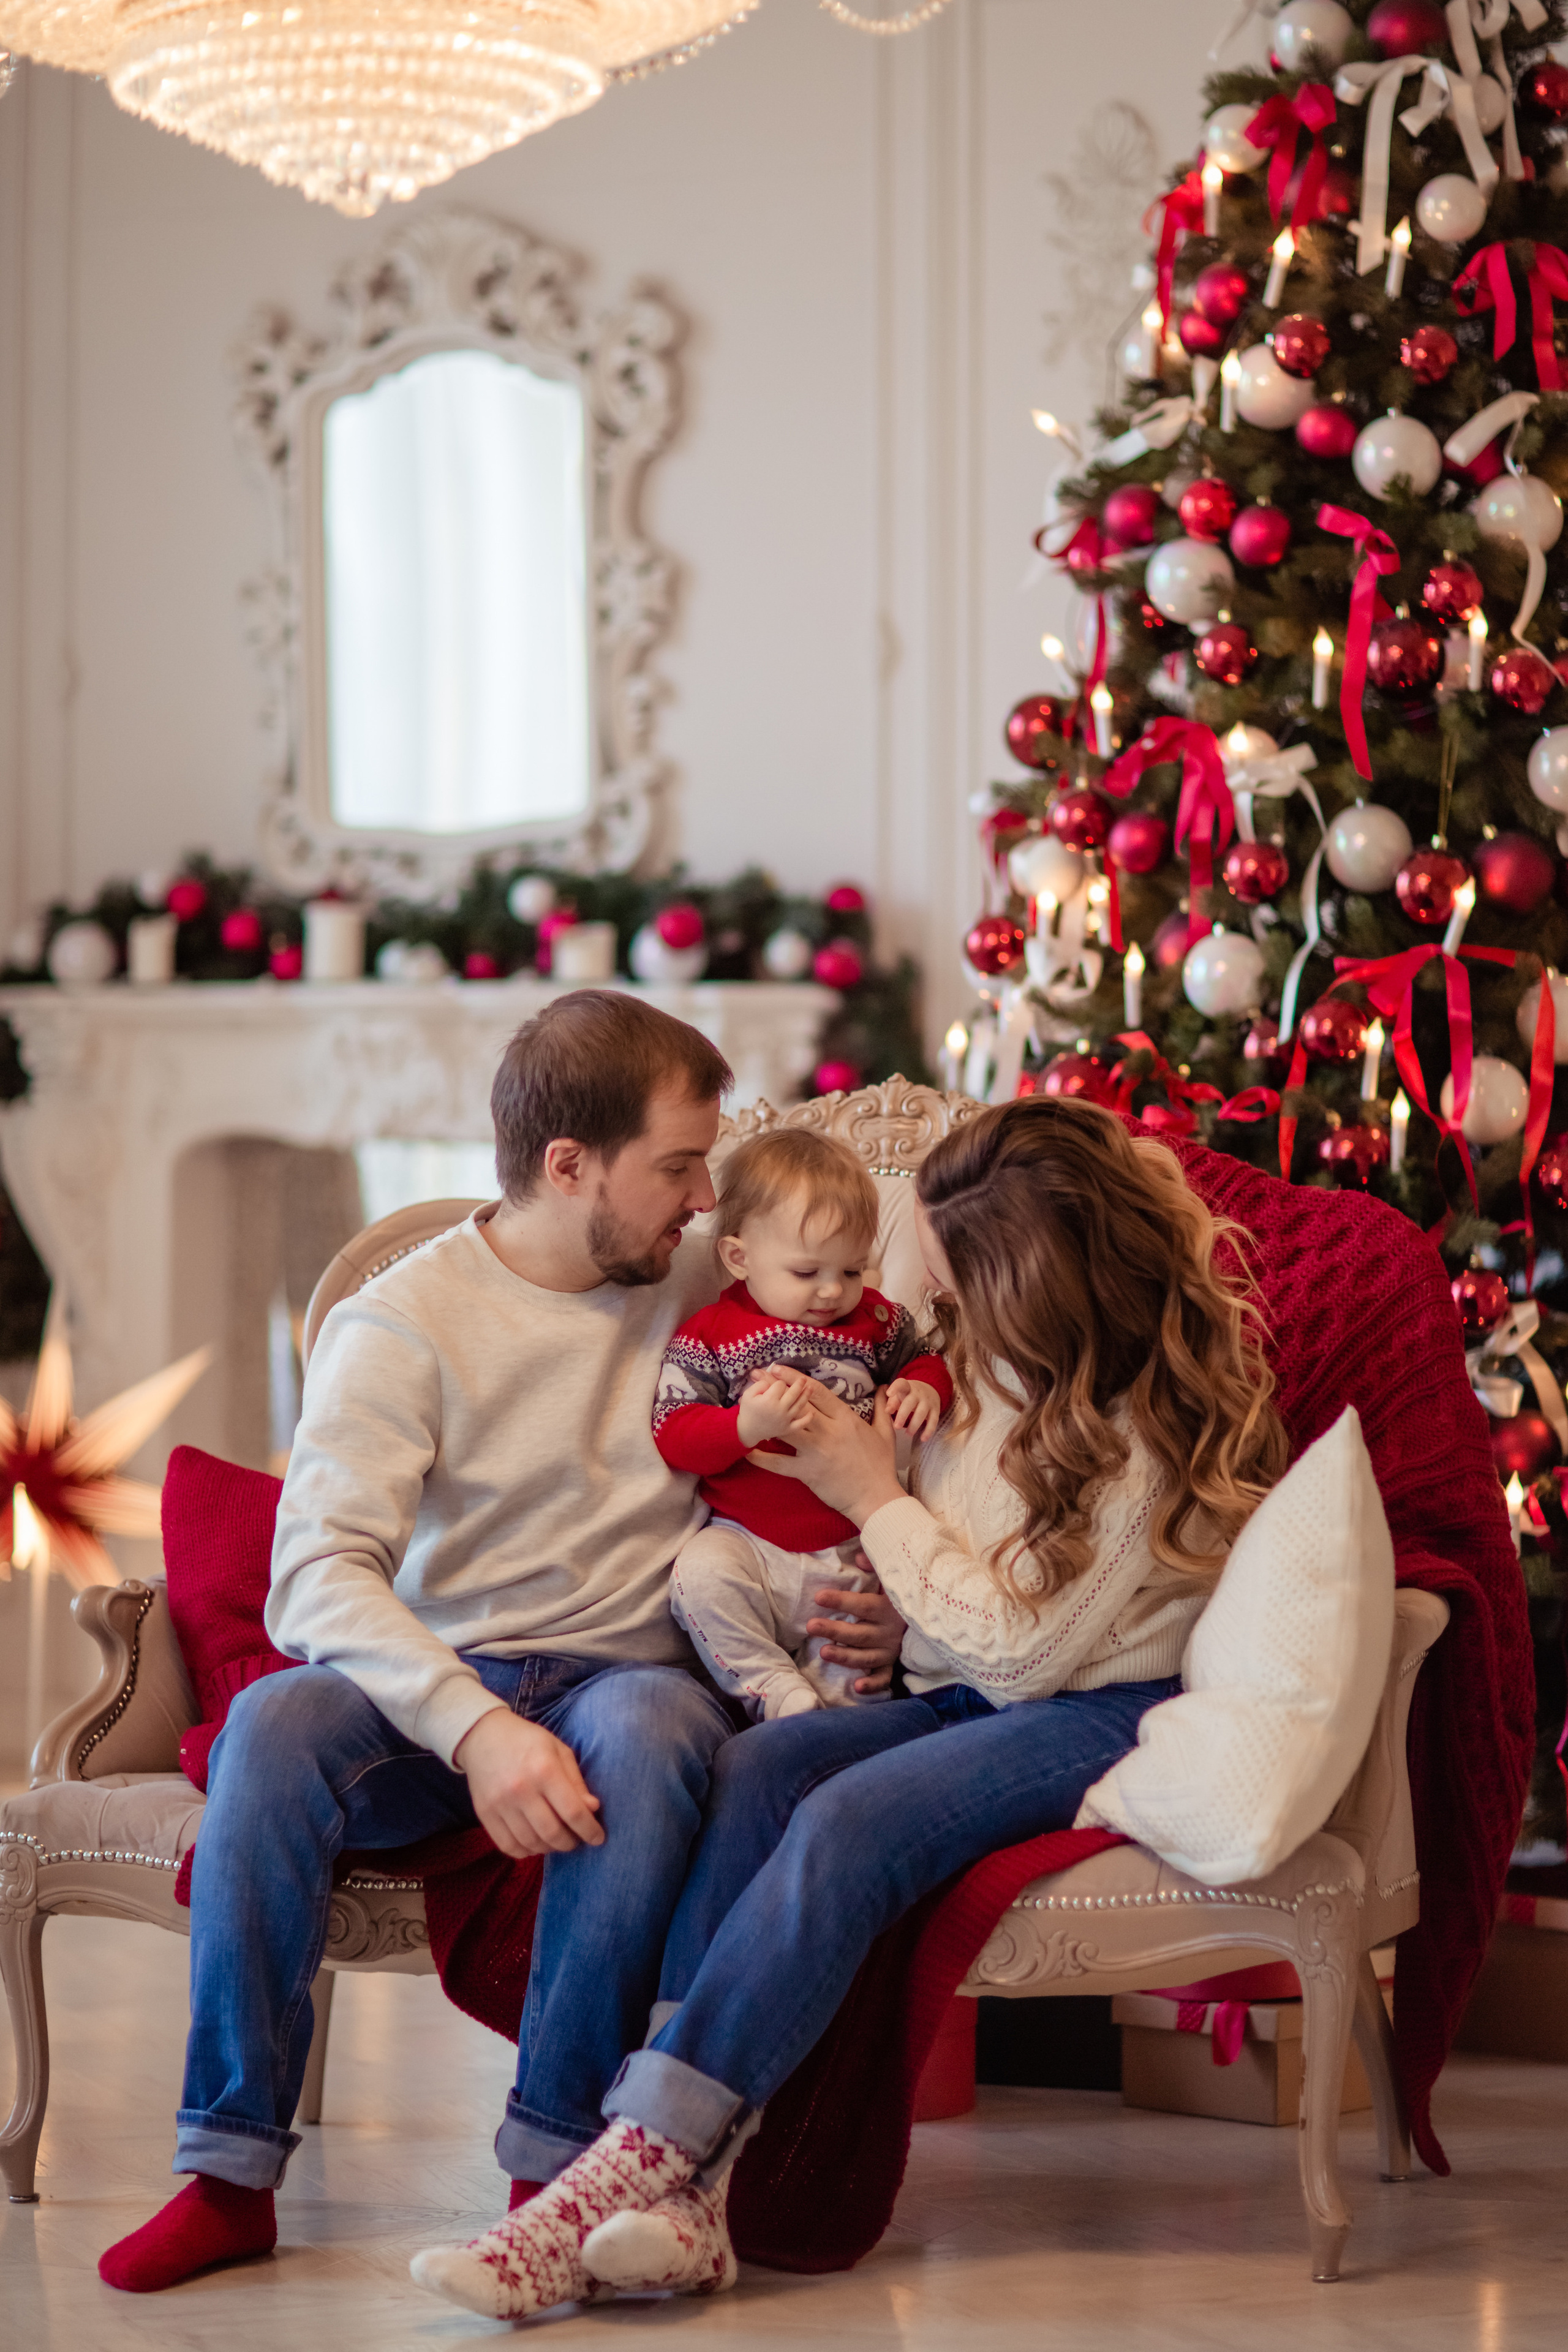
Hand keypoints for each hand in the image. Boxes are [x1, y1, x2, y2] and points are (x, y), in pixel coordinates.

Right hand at [454, 1707, 603, 1859]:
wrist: (483, 1736)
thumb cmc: (528, 1741)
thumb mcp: (559, 1751)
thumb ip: (576, 1781)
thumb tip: (593, 1809)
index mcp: (544, 1770)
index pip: (573, 1812)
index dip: (590, 1830)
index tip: (598, 1838)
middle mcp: (521, 1789)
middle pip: (552, 1833)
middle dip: (571, 1843)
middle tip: (576, 1840)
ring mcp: (500, 1804)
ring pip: (531, 1843)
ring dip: (550, 1848)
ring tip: (557, 1840)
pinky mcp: (484, 1814)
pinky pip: (508, 1846)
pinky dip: (526, 1851)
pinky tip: (534, 1842)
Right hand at [736, 1365, 814, 1449]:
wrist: (747, 1431)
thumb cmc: (747, 1411)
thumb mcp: (748, 1394)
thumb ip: (759, 1384)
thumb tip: (770, 1382)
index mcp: (769, 1400)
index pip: (780, 1385)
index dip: (778, 1382)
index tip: (774, 1385)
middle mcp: (780, 1409)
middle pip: (793, 1392)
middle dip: (799, 1384)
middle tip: (803, 1379)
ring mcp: (786, 1420)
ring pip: (799, 1405)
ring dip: (806, 1395)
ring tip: (810, 1388)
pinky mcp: (788, 1429)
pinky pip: (800, 1424)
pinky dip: (807, 1419)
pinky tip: (812, 1413)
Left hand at [748, 1381, 903, 1526]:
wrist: (876, 1498)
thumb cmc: (881, 1466)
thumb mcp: (886, 1433)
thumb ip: (882, 1408)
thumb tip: (885, 1388)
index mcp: (846, 1419)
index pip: (817, 1393)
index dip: (796, 1378)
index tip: (779, 1368)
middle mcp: (829, 1432)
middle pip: (797, 1405)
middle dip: (776, 1389)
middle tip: (757, 1376)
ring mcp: (816, 1452)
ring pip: (786, 1429)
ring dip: (767, 1416)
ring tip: (748, 1405)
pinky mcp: (807, 1472)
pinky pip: (780, 1464)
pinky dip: (763, 1458)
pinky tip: (747, 1451)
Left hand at [807, 1562, 906, 1693]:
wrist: (928, 1613)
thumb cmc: (897, 1593)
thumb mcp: (889, 1576)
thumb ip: (874, 1565)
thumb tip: (858, 1557)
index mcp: (887, 1608)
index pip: (863, 1605)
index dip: (841, 1601)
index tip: (819, 1597)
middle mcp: (889, 1631)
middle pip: (860, 1634)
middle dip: (834, 1630)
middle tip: (811, 1626)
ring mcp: (890, 1650)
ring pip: (866, 1656)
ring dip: (845, 1656)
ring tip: (824, 1652)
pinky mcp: (891, 1663)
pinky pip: (883, 1677)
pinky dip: (873, 1685)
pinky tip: (857, 1687)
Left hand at [884, 1377, 942, 1439]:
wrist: (930, 1390)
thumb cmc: (908, 1395)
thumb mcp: (899, 1395)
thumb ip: (892, 1402)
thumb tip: (887, 1411)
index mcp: (907, 1387)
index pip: (901, 1384)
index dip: (895, 1387)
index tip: (889, 1393)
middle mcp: (918, 1393)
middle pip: (910, 1403)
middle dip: (903, 1415)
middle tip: (896, 1426)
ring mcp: (928, 1401)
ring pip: (922, 1413)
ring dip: (914, 1425)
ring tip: (908, 1434)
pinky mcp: (936, 1410)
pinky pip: (933, 1421)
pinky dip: (929, 1430)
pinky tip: (923, 1439)